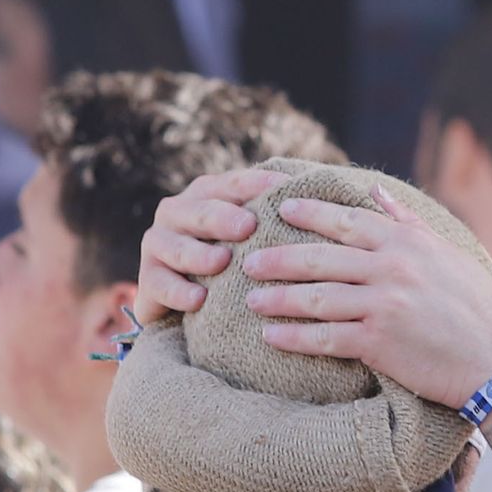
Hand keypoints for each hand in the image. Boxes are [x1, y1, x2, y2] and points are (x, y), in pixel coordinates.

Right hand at [134, 169, 290, 323]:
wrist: (193, 307)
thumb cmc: (236, 264)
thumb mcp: (255, 237)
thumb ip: (281, 215)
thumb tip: (343, 198)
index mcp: (206, 194)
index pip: (233, 184)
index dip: (258, 185)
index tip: (286, 189)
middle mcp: (177, 213)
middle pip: (199, 209)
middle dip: (222, 217)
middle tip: (248, 226)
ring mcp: (158, 245)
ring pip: (176, 245)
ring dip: (199, 253)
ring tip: (222, 262)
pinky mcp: (148, 281)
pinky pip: (159, 284)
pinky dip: (179, 292)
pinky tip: (200, 300)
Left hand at [245, 184, 491, 408]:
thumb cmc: (479, 308)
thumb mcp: (447, 253)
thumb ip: (407, 222)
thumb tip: (376, 192)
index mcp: (406, 243)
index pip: (347, 220)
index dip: (310, 213)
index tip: (280, 208)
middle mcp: (391, 268)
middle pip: (320, 258)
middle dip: (279, 258)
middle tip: (248, 259)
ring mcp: (382, 305)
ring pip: (316, 297)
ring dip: (278, 298)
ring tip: (252, 300)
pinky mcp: (378, 343)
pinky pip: (324, 337)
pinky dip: (294, 337)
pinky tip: (271, 337)